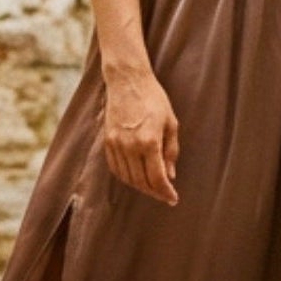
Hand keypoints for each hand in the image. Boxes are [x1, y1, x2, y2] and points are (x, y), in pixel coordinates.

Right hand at [103, 61, 179, 204]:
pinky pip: (115, 168)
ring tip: (152, 187)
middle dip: (155, 192)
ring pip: (127, 178)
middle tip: (165, 195)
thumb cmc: (154, 99)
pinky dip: (126, 177)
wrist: (127, 81)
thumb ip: (171, 152)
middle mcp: (130, 146)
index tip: (173, 199)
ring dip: (141, 187)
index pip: (157, 178)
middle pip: (141, 182)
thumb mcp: (171, 123)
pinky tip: (136, 177)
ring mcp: (116, 144)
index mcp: (149, 141)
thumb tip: (170, 176)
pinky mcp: (107, 141)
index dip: (166, 193)